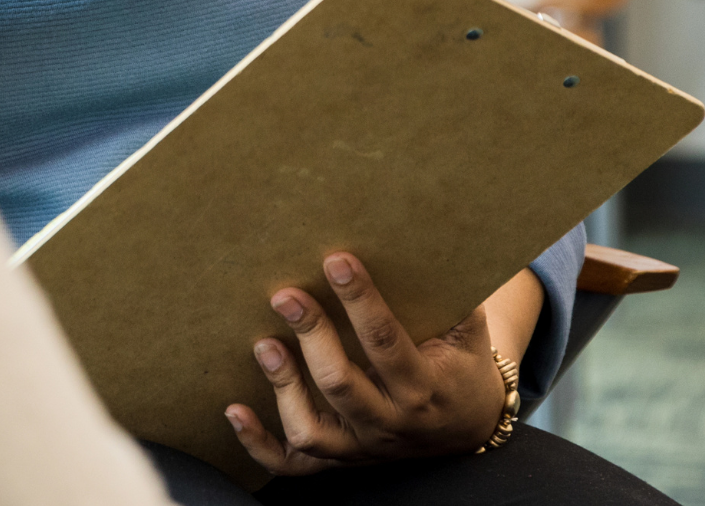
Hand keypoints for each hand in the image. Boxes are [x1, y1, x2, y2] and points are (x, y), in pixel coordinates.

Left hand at [225, 252, 506, 473]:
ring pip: (312, 430)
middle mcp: (389, 423)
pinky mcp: (339, 460)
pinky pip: (294, 465)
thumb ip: (452, 296)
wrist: (469, 428)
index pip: (387, 343)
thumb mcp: (469, 332)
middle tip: (286, 295)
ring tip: (264, 344)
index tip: (337, 261)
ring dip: (283, 387)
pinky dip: (259, 442)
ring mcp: (360, 447)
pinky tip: (235, 409)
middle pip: (342, 386)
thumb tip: (428, 238)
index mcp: (423, 388)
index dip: (360, 301)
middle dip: (312, 337)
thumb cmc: (461, 367)